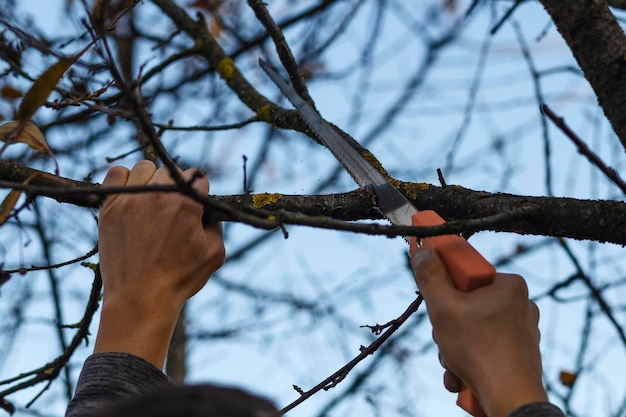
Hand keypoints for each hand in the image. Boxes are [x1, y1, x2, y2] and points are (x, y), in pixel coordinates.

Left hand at [94, 160, 224, 368]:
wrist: (140, 298)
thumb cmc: (180, 279)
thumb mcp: (214, 254)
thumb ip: (216, 225)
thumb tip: (209, 211)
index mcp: (186, 203)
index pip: (198, 177)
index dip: (200, 192)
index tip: (195, 206)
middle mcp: (158, 195)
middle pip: (172, 171)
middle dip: (177, 187)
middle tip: (174, 209)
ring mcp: (130, 199)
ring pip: (145, 168)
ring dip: (152, 180)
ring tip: (152, 201)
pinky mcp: (109, 207)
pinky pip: (116, 174)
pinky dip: (125, 179)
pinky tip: (131, 195)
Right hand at [411, 248, 546, 416]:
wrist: (510, 399)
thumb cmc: (479, 349)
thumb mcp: (443, 307)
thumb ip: (430, 276)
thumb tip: (424, 251)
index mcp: (509, 284)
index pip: (466, 273)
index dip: (445, 286)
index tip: (435, 301)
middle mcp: (521, 304)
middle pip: (466, 304)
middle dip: (447, 326)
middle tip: (444, 338)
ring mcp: (522, 331)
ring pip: (472, 330)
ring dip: (453, 348)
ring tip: (453, 364)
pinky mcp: (519, 354)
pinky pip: (484, 348)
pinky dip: (468, 361)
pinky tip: (461, 377)